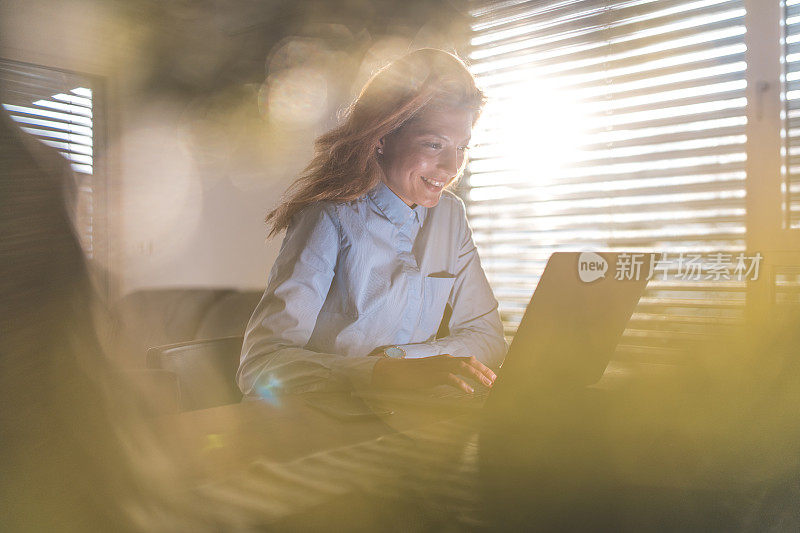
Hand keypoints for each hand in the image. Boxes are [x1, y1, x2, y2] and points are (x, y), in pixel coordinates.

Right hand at [371, 354, 496, 393]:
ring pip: (463, 368)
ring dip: (477, 376)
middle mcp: (444, 360)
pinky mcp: (432, 375)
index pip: (469, 360)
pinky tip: (469, 392)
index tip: (494, 377)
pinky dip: (461, 384)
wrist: (394, 371)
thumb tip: (461, 377)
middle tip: (496, 382)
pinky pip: (450, 378)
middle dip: (485, 371)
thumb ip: (446, 372)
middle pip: (469, 362)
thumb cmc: (413, 374)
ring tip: (487, 386)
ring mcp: (438, 367)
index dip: (483, 367)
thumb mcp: (433, 371)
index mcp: (445, 359)